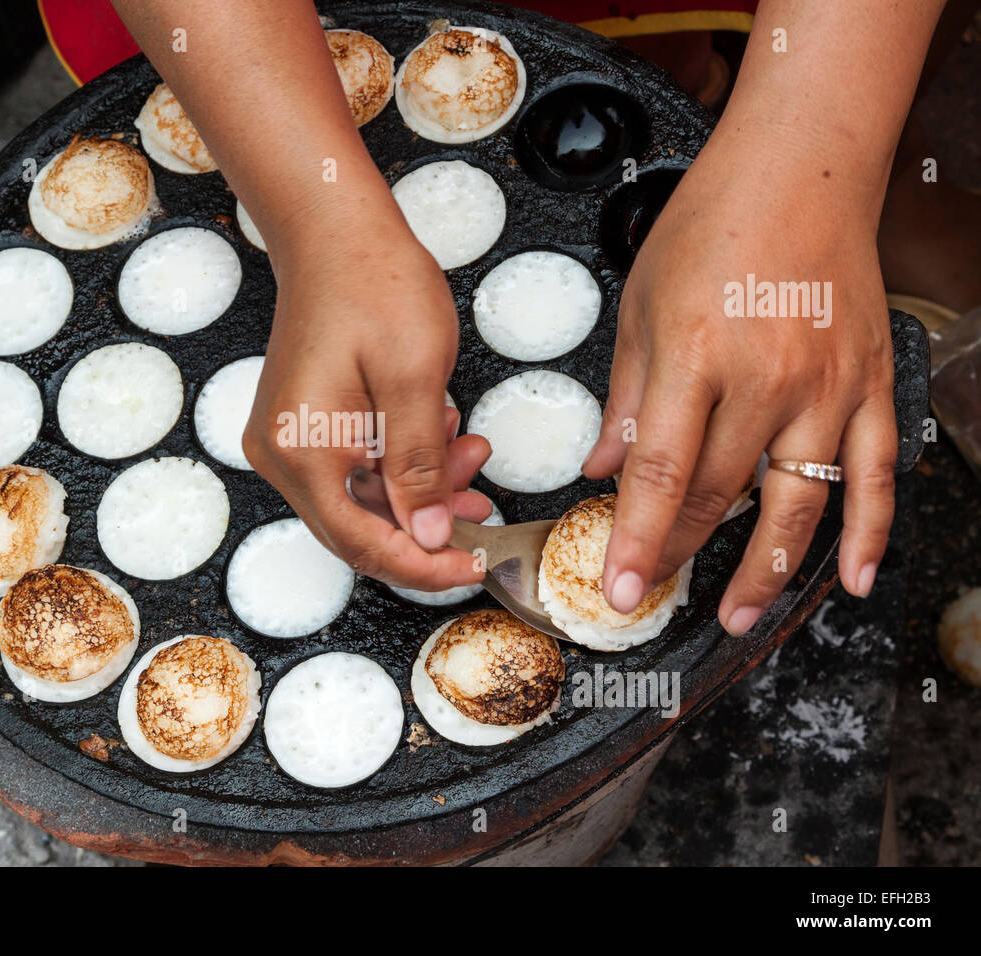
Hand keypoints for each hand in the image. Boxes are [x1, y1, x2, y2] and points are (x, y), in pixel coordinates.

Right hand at [243, 224, 492, 589]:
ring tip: (469, 456)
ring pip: (360, 501)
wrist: (336, 232)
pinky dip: (401, 466)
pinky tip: (438, 438)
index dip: (422, 565)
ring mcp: (286, 439)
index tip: (470, 565)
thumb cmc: (371, 283)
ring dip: (419, 492)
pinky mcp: (301, 426)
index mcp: (301, 448)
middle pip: (357, 530)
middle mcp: (281, 453)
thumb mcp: (415, 377)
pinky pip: (353, 470)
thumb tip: (430, 536)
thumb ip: (421, 467)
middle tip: (480, 507)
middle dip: (425, 528)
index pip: (362, 543)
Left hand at [583, 132, 897, 633]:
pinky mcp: (872, 382)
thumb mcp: (641, 306)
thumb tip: (600, 468)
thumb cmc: (713, 224)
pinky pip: (875, 472)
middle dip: (683, 554)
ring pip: (798, 499)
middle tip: (657, 593)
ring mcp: (829, 384)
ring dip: (766, 567)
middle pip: (722, 494)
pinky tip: (849, 578)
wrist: (802, 167)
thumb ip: (625, 398)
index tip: (621, 587)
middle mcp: (768, 376)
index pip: (663, 473)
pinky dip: (867, 531)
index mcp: (697, 355)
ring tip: (737, 615)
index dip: (640, 539)